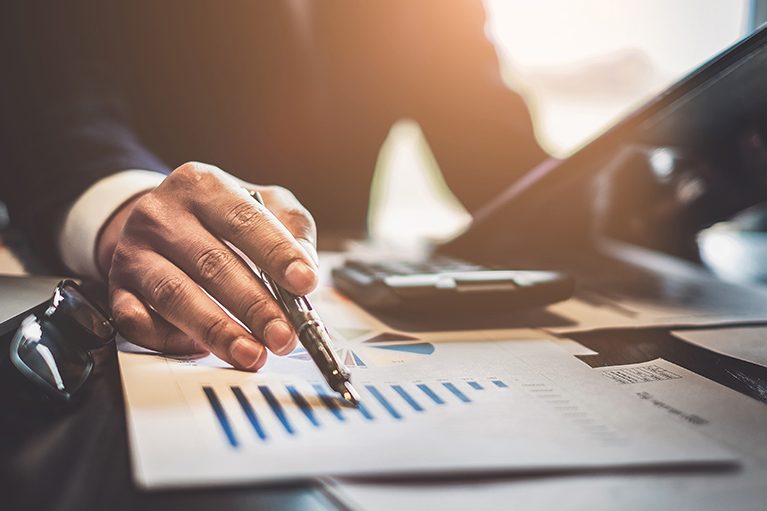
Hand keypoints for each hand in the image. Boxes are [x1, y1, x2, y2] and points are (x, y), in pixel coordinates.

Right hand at [97, 162, 318, 369]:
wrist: (158, 221)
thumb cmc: (220, 216)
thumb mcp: (262, 204)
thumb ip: (292, 227)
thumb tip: (306, 268)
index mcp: (202, 185)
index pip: (243, 220)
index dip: (277, 254)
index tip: (305, 283)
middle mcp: (161, 214)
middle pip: (212, 264)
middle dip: (255, 306)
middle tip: (285, 335)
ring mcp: (134, 252)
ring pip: (176, 296)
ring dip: (219, 331)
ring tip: (253, 354)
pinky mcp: (117, 288)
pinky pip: (139, 321)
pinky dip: (172, 340)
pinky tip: (202, 350)